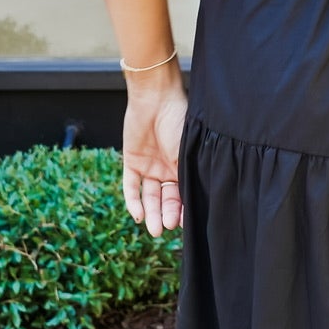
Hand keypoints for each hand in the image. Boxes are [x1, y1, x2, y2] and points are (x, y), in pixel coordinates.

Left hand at [122, 67, 187, 236]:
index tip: (185, 224)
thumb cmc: (179, 121)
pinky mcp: (131, 161)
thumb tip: (197, 204)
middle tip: (165, 227)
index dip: (184, 210)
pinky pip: (131, 186)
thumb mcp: (188, 152)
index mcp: (185, 166)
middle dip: (166, 214)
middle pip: (167, 198)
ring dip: (151, 212)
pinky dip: (133, 200)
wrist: (156, 99)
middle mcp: (168, 169)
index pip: (185, 194)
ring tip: (154, 229)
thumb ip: (188, 175)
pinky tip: (138, 215)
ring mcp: (150, 166)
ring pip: (150, 196)